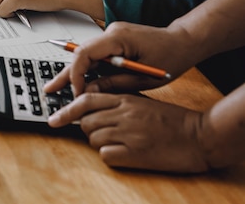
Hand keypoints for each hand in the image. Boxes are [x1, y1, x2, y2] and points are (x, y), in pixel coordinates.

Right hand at [44, 21, 194, 95]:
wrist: (184, 41)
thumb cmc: (170, 57)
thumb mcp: (142, 79)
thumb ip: (113, 84)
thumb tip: (89, 93)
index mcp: (117, 38)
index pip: (84, 54)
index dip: (76, 74)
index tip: (76, 92)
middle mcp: (110, 33)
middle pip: (80, 54)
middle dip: (65, 74)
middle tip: (50, 89)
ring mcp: (111, 35)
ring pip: (85, 55)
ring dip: (74, 72)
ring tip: (56, 86)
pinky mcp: (114, 41)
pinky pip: (95, 55)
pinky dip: (87, 69)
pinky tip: (78, 81)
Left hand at [48, 92, 208, 172]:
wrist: (200, 135)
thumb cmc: (172, 119)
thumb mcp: (143, 101)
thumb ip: (118, 101)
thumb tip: (89, 105)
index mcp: (125, 99)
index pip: (86, 100)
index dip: (66, 110)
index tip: (53, 119)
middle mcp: (124, 114)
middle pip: (85, 122)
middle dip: (88, 129)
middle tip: (105, 132)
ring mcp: (128, 133)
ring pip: (93, 138)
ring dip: (100, 142)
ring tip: (121, 142)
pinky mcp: (135, 153)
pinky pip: (106, 155)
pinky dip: (110, 155)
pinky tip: (125, 153)